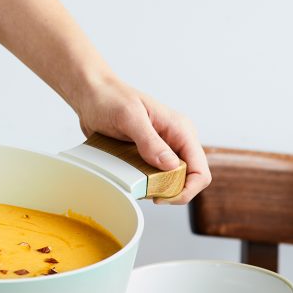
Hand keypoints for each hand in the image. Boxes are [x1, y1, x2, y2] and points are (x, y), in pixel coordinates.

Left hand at [72, 74, 210, 204]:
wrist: (92, 94)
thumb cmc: (110, 98)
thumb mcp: (129, 117)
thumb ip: (150, 141)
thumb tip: (170, 165)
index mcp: (180, 129)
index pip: (199, 170)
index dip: (186, 190)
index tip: (162, 197)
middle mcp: (176, 139)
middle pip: (189, 179)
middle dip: (172, 192)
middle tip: (147, 194)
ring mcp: (164, 148)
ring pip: (174, 180)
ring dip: (158, 189)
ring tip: (137, 187)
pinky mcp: (150, 154)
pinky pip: (157, 176)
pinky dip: (147, 184)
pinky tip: (132, 180)